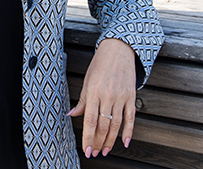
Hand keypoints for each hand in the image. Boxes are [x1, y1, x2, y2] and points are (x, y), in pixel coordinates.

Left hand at [67, 38, 136, 157]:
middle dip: (98, 142)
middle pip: (103, 126)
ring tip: (105, 150)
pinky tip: (124, 142)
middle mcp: (107, 96)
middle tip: (94, 153)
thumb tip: (72, 115)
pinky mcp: (131, 96)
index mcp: (93, 92)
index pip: (89, 120)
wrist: (118, 49)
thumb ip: (82, 100)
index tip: (86, 150)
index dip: (87, 137)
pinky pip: (131, 117)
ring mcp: (120, 97)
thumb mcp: (87, 80)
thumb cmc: (100, 64)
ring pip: (116, 124)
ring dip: (110, 141)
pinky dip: (128, 131)